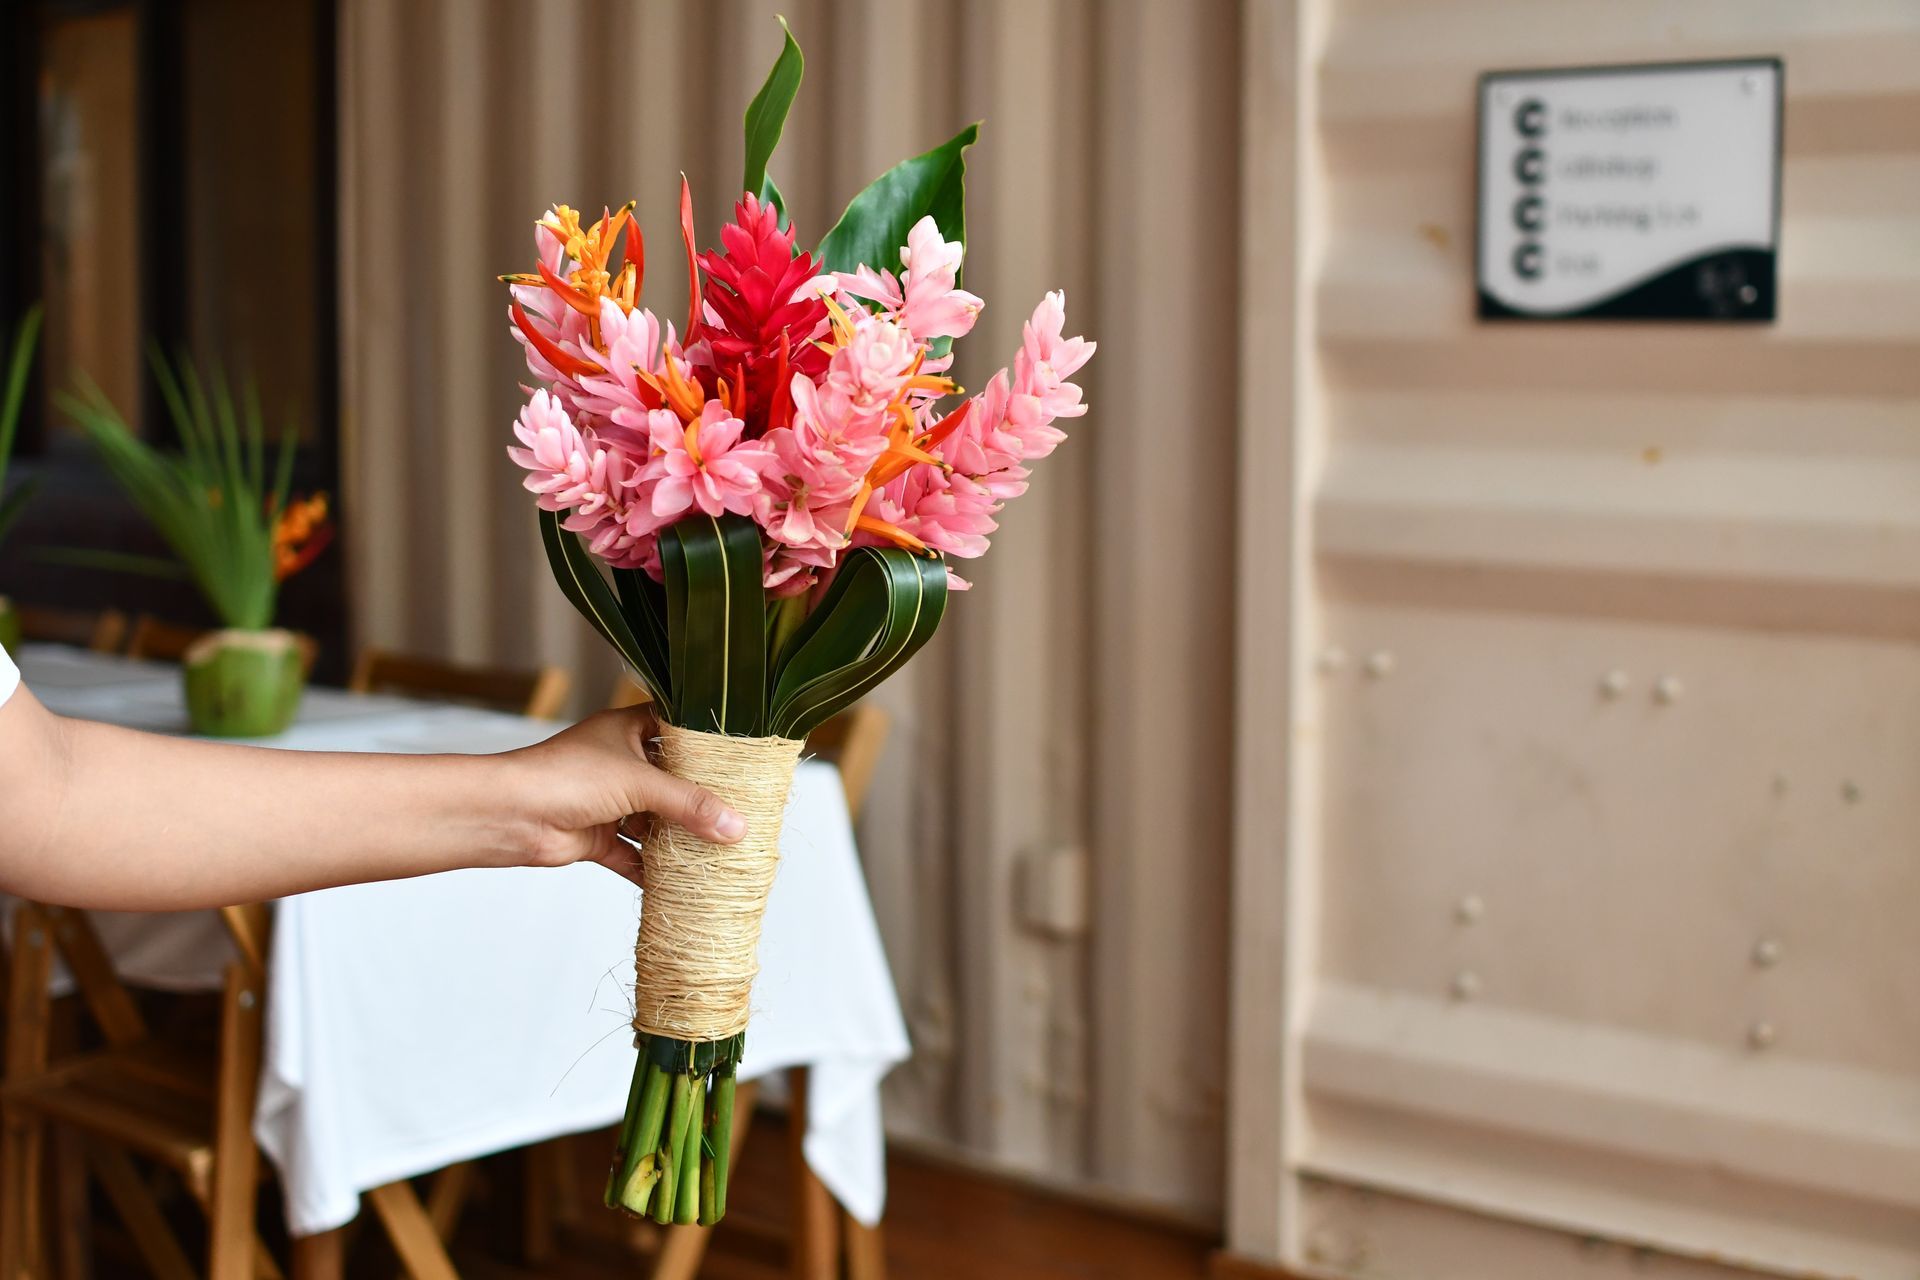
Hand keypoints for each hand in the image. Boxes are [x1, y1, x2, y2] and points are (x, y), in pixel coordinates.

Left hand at [508, 706, 744, 885]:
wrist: (508, 815)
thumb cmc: (565, 777)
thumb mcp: (639, 783)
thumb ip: (689, 805)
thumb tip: (736, 828)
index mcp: (628, 729)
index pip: (678, 730)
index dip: (709, 745)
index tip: (745, 761)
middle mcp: (619, 762)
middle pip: (670, 780)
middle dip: (700, 799)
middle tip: (743, 811)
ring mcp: (608, 801)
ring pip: (654, 819)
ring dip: (680, 836)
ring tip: (722, 849)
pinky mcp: (596, 836)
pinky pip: (633, 854)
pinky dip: (653, 868)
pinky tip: (683, 881)